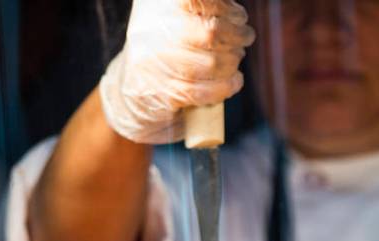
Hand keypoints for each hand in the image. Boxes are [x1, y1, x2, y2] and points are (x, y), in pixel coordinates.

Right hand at [99, 0, 254, 143]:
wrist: (132, 91)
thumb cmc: (162, 49)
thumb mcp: (171, 16)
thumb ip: (199, 7)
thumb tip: (233, 9)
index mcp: (157, 8)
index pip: (193, 0)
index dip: (223, 7)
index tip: (238, 16)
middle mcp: (151, 32)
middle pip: (210, 32)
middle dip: (237, 36)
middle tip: (246, 37)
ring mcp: (156, 64)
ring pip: (211, 64)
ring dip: (233, 62)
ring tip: (236, 58)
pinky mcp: (163, 93)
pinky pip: (203, 91)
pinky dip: (226, 86)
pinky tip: (234, 81)